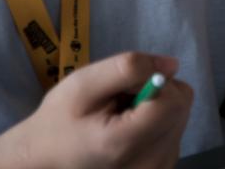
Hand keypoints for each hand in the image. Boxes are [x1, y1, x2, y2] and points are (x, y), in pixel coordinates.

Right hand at [0, 52, 193, 168]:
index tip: (126, 86)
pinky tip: (129, 131)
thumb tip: (172, 65)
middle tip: (119, 102)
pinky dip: (156, 125)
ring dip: (155, 109)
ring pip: (179, 118)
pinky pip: (174, 132)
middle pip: (180, 109)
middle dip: (155, 94)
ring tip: (120, 118)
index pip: (173, 102)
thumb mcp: (82, 84)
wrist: (44, 160)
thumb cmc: (58, 121)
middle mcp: (150, 164)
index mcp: (126, 144)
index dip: (154, 83)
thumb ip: (128, 68)